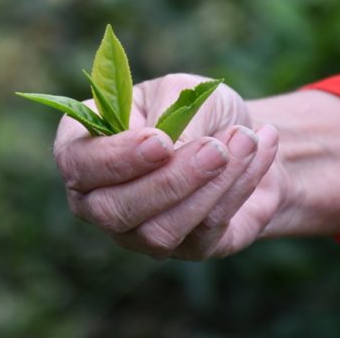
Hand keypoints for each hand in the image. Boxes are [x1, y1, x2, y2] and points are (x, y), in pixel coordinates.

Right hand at [53, 74, 283, 259]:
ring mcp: (138, 232)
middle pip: (113, 210)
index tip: (161, 141)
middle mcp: (100, 198)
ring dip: (210, 185)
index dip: (116, 158)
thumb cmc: (196, 109)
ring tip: (246, 139)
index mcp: (83, 147)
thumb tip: (173, 153)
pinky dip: (239, 186)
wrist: (243, 137)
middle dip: (169, 181)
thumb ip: (171, 114)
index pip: (79, 165)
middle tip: (216, 149)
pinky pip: (206, 230)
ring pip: (160, 230)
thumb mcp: (181, 91)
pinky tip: (261, 149)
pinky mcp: (186, 249)